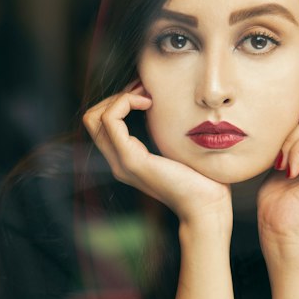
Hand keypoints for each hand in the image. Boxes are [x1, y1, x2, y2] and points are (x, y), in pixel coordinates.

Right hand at [83, 84, 232, 228]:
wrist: (206, 206)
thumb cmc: (201, 178)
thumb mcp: (177, 149)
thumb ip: (165, 133)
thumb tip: (164, 105)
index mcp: (127, 159)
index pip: (101, 124)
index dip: (118, 101)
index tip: (146, 95)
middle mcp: (118, 162)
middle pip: (92, 119)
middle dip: (116, 96)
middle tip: (145, 92)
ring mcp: (122, 162)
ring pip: (94, 117)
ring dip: (119, 97)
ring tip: (147, 97)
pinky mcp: (132, 160)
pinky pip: (111, 120)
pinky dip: (125, 102)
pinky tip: (148, 103)